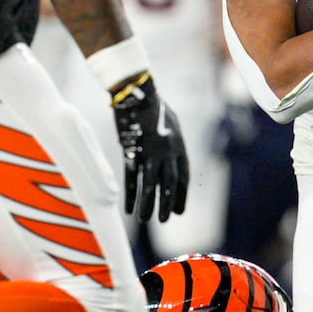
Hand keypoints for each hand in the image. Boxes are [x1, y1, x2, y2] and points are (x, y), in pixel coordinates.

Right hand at [112, 76, 189, 222]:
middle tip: (164, 220)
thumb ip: (173, 142)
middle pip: (169, 183)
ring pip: (150, 184)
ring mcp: (149, 151)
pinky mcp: (131, 150)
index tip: (178, 211)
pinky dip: (130, 194)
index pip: (183, 176)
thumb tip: (174, 157)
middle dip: (167, 203)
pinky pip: (131, 178)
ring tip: (145, 220)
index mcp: (178, 145)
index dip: (180, 195)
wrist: (136, 92)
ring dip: (148, 204)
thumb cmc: (153, 105)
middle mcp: (167, 151)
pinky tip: (129, 209)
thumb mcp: (172, 123)